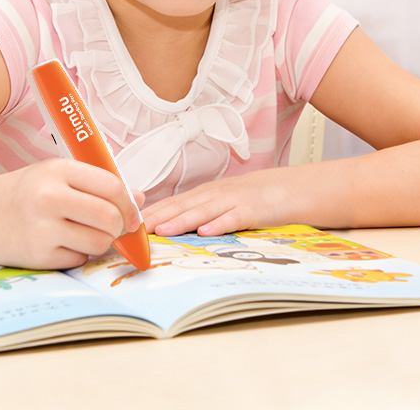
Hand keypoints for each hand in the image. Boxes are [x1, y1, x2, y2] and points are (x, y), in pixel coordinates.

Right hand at [0, 159, 144, 270]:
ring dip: (99, 242)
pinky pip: (78, 259)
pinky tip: (60, 244)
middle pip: (109, 216)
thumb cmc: (21, 193)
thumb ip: (95, 184)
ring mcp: (42, 228)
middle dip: (119, 226)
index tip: (133, 214)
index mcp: (58, 170)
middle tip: (114, 228)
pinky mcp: (37, 256)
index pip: (111, 186)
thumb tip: (139, 199)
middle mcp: (49, 197)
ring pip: (98, 242)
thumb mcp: (55, 176)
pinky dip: (77, 255)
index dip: (129, 203)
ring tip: (83, 233)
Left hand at [142, 170, 282, 237]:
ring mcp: (232, 201)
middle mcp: (214, 195)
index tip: (130, 222)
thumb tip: (171, 227)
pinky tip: (205, 232)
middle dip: (157, 217)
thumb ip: (200, 212)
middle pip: (181, 206)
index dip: (151, 212)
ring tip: (162, 230)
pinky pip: (233, 218)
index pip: (172, 203)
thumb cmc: (252, 198)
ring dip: (181, 220)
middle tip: (135, 228)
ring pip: (202, 211)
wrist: (289, 188)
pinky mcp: (252, 211)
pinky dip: (219, 224)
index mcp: (204, 195)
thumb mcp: (222, 202)